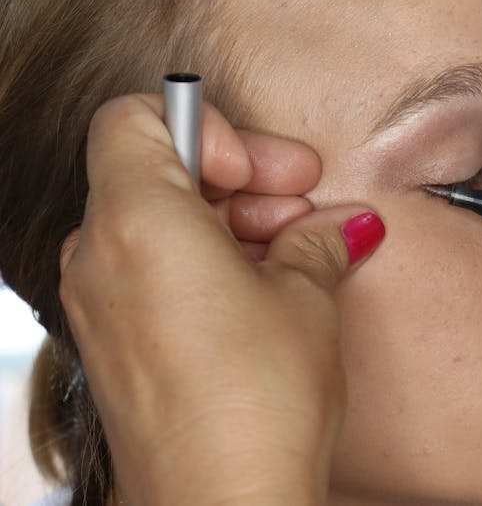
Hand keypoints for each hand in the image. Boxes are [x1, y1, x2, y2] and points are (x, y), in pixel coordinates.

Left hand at [58, 94, 384, 504]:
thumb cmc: (258, 404)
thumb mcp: (306, 297)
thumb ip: (317, 240)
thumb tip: (340, 226)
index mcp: (137, 220)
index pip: (136, 118)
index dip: (211, 129)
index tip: (265, 171)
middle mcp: (100, 257)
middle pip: (156, 170)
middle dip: (238, 177)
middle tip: (302, 203)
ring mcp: (101, 304)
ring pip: (158, 222)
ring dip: (228, 221)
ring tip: (295, 251)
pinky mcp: (116, 344)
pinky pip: (153, 272)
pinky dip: (206, 262)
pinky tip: (266, 289)